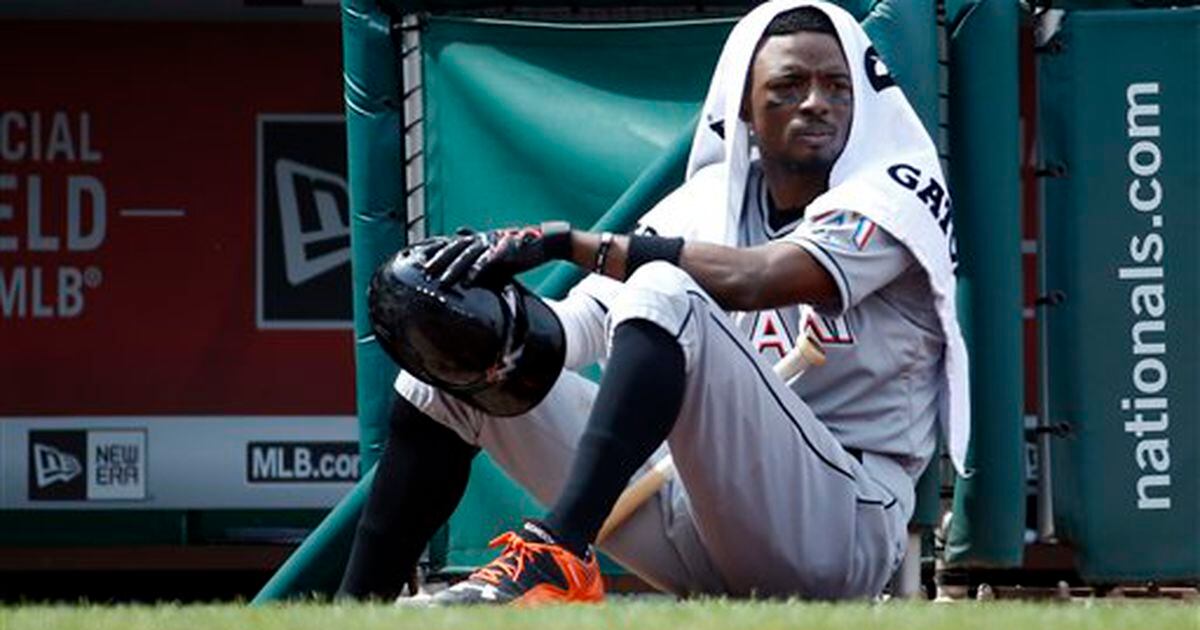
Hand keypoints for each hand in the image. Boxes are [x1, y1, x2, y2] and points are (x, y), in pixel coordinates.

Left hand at [425, 222, 570, 287]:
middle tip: (425, 273)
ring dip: (454, 269)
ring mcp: (493, 242)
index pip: (452, 244)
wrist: (544, 243)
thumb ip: (479, 263)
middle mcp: (483, 238)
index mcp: (479, 239)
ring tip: (443, 282)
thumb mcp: (495, 257)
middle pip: (455, 248)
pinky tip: (469, 281)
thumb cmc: (519, 253)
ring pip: (468, 255)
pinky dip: (478, 271)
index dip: (435, 251)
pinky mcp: (506, 250)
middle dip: (439, 260)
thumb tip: (466, 276)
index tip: (420, 262)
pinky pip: (489, 261)